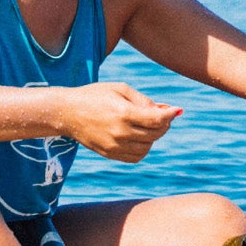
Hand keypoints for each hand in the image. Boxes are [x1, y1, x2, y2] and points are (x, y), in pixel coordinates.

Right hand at [62, 82, 180, 162]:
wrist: (67, 112)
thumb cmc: (95, 96)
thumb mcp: (120, 89)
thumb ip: (144, 100)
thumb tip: (165, 110)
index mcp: (124, 113)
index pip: (157, 120)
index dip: (170, 115)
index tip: (177, 110)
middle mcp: (120, 133)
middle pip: (156, 134)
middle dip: (163, 124)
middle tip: (161, 115)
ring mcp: (115, 146)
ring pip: (148, 147)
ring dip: (153, 137)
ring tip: (146, 125)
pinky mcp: (110, 154)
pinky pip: (136, 156)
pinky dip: (143, 147)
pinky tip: (138, 136)